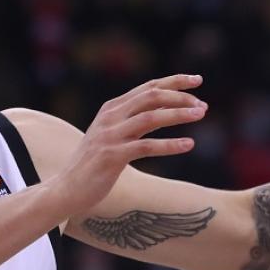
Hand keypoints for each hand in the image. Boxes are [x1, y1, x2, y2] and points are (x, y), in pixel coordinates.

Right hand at [49, 74, 207, 213]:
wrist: (67, 189)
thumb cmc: (93, 165)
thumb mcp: (113, 136)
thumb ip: (136, 122)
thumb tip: (167, 112)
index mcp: (112, 108)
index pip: (148, 87)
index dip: (174, 81)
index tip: (197, 80)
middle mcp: (111, 117)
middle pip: (151, 96)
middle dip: (180, 96)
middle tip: (203, 104)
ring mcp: (110, 136)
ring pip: (151, 117)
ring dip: (178, 114)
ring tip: (201, 115)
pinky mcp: (112, 156)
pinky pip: (146, 146)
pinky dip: (170, 144)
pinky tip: (188, 145)